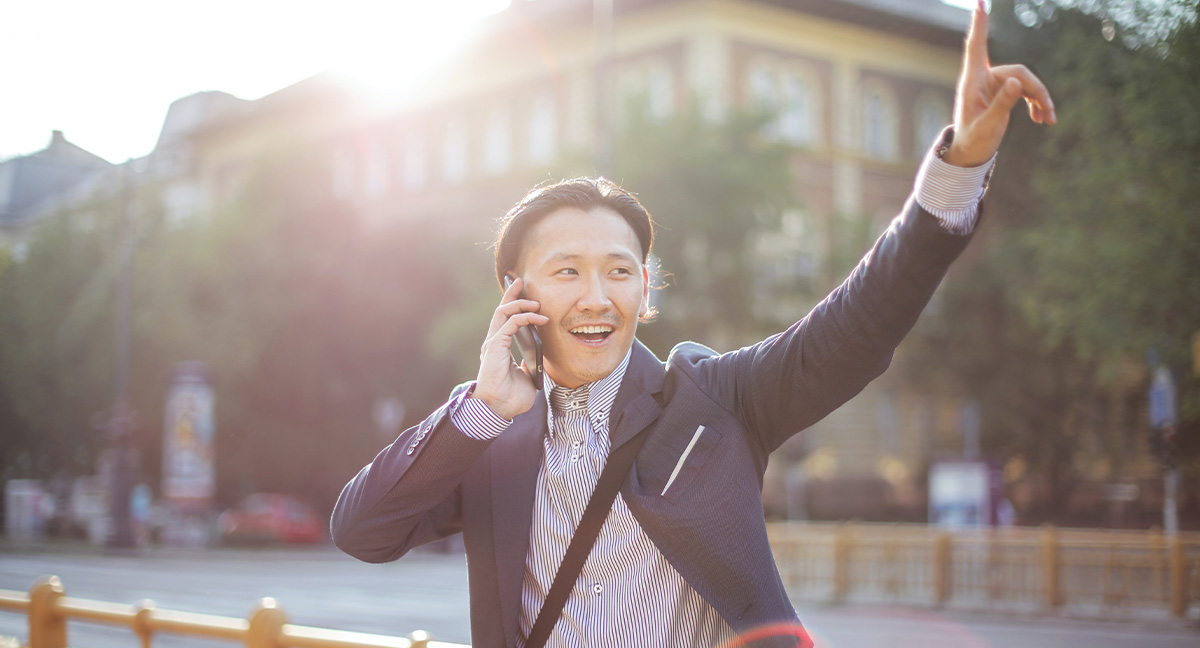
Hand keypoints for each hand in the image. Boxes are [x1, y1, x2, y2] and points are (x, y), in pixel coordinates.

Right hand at [473, 277, 548, 419]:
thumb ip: (527, 367)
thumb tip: (532, 362)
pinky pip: (511, 323)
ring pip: (504, 312)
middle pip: (501, 310)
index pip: (505, 321)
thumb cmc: (510, 398)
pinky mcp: (496, 346)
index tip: (522, 293)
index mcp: (500, 349)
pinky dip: (525, 317)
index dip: (512, 305)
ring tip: (536, 302)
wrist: (499, 409)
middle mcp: (495, 343)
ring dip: (520, 303)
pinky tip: (539, 317)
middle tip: (520, 281)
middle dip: (511, 294)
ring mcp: (494, 343)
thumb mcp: (525, 378)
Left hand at [945, 0, 1055, 166]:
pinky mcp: (1003, 92)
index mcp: (973, 81)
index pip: (977, 46)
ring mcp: (994, 84)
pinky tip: (1043, 119)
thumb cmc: (973, 140)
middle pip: (1019, 72)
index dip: (980, 24)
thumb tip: (1016, 82)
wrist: (971, 153)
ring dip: (1040, 99)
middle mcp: (983, 78)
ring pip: (1026, 81)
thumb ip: (1001, 104)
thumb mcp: (987, 126)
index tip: (979, 2)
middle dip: (1036, 91)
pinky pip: (1025, 90)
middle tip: (1048, 112)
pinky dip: (1036, 103)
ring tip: (1049, 119)